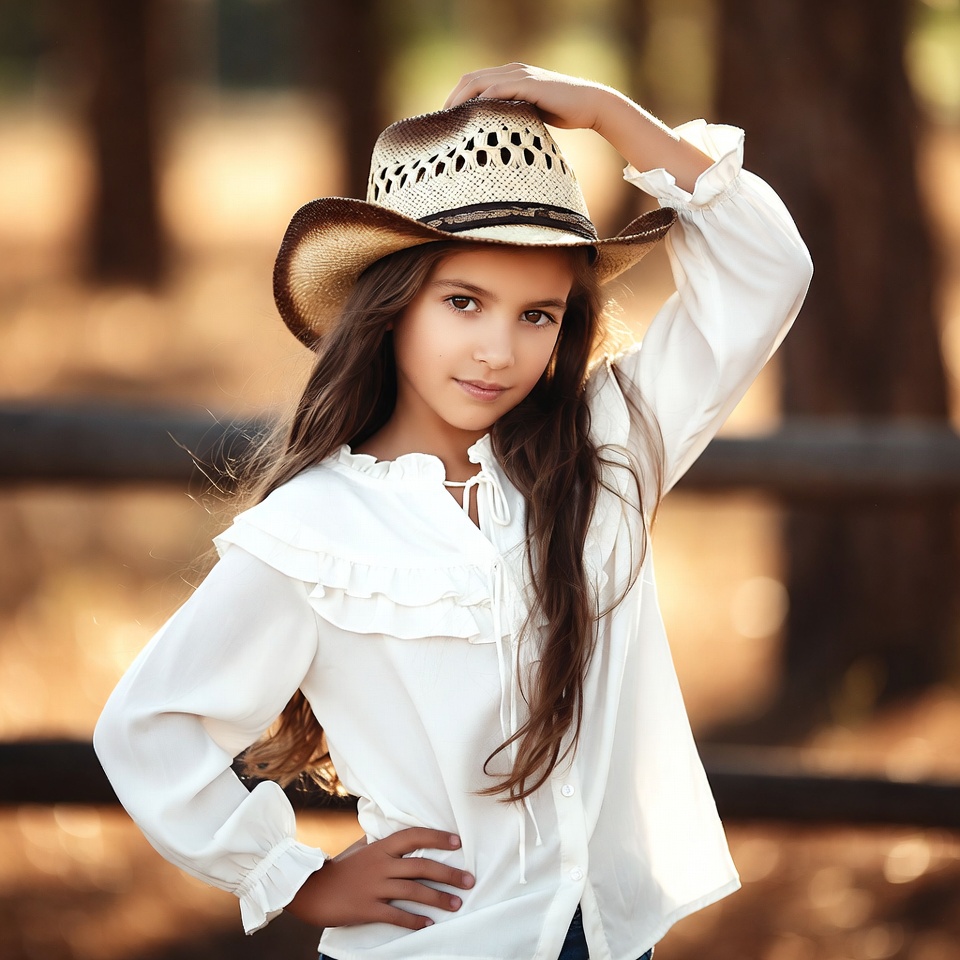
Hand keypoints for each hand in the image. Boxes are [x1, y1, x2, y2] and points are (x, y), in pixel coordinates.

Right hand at [285, 828, 473, 930]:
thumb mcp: (364, 852)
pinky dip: (414, 920)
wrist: (311, 889)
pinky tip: (428, 924)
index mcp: (381, 847)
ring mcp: (374, 887)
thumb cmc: (341, 870)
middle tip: (469, 880)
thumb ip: (386, 851)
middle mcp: (381, 865)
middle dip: (449, 873)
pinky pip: (396, 915)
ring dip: (438, 898)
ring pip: (414, 891)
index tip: (458, 842)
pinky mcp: (367, 909)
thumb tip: (411, 848)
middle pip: (422, 865)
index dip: (438, 838)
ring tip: (457, 904)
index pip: (415, 836)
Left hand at [443, 63, 618, 131]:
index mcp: (509, 77)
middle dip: (451, 100)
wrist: (590, 105)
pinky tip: (470, 118)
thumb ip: (511, 117)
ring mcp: (519, 76)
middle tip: (439, 123)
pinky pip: (497, 90)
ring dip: (460, 101)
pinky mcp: (528, 84)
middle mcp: (511, 71)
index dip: (455, 99)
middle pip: (469, 79)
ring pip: (478, 82)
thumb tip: (493, 136)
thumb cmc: (562, 113)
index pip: (473, 82)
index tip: (445, 120)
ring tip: (449, 121)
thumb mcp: (529, 115)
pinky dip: (481, 102)